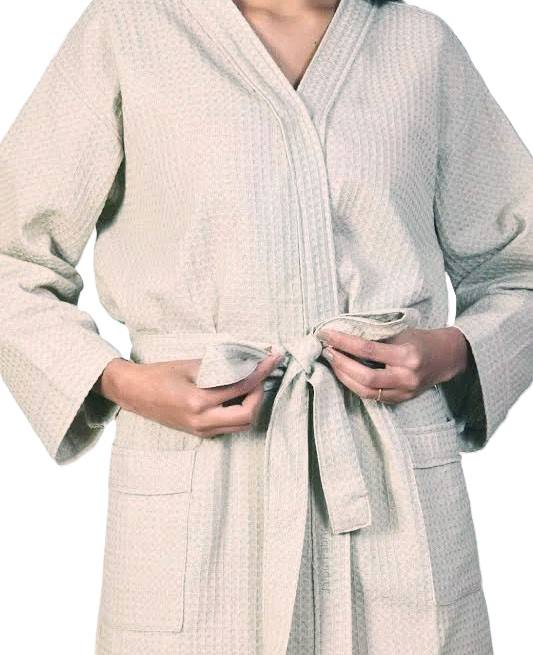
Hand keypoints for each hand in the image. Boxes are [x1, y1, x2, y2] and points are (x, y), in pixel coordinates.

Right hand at [94, 352, 282, 436]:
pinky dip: (239, 412)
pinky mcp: (199, 432)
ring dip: (251, 405)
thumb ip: (220, 366)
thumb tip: (248, 360)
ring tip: (250, 384)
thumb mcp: (190, 366)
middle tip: (259, 376)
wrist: (134, 393)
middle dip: (259, 395)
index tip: (273, 358)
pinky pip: (229, 426)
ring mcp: (201, 430)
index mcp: (198, 402)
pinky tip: (237, 395)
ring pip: (241, 425)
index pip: (241, 387)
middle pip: (247, 416)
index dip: (261, 372)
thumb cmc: (160, 374)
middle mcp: (202, 421)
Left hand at [316, 326, 471, 403]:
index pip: (368, 349)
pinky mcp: (400, 400)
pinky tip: (346, 374)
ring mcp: (404, 392)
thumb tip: (343, 335)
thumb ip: (375, 337)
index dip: (344, 342)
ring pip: (366, 391)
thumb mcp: (401, 332)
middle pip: (365, 377)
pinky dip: (355, 385)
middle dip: (341, 364)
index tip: (327, 334)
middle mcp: (406, 377)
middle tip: (328, 350)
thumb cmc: (421, 340)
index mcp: (407, 356)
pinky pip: (372, 397)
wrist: (446, 358)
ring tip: (334, 362)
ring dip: (345, 377)